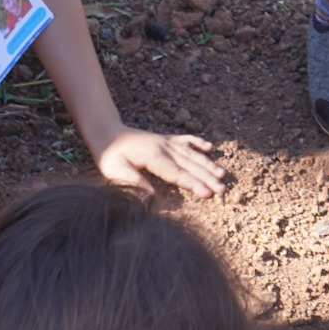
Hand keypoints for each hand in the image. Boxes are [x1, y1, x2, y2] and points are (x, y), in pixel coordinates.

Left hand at [96, 125, 227, 197]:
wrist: (106, 132)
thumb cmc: (109, 155)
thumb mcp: (115, 171)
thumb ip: (134, 182)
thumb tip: (152, 197)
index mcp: (153, 156)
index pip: (177, 173)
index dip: (193, 184)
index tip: (207, 193)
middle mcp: (164, 147)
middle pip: (189, 165)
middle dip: (207, 177)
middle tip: (222, 188)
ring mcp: (166, 142)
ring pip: (191, 154)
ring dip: (207, 164)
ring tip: (222, 173)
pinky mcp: (165, 139)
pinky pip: (185, 140)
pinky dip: (198, 142)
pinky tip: (209, 147)